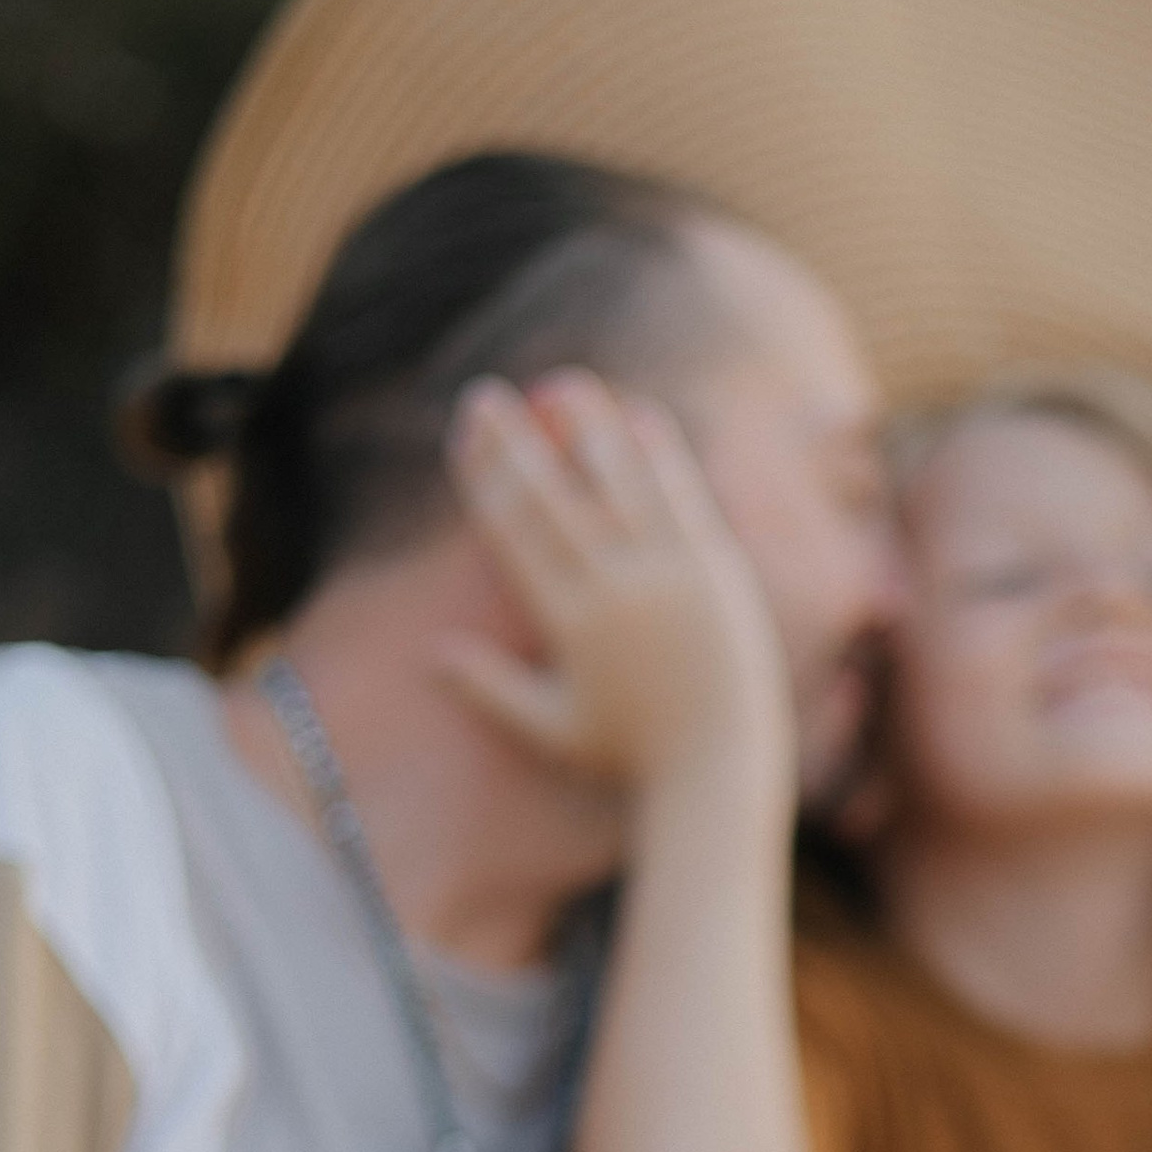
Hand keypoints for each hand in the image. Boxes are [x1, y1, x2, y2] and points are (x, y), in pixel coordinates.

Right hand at [433, 373, 793, 809]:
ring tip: (562, 386)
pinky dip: (660, 457)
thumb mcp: (551, 728)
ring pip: (621, 485)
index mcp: (571, 623)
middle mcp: (617, 589)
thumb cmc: (631, 756)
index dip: (485, 477)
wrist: (719, 765)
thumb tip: (432, 654)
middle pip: (555, 499)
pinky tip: (639, 418)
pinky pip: (683, 498)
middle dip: (516, 443)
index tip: (463, 436)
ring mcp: (670, 574)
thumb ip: (491, 688)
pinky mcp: (716, 569)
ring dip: (589, 430)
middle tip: (485, 396)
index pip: (516, 532)